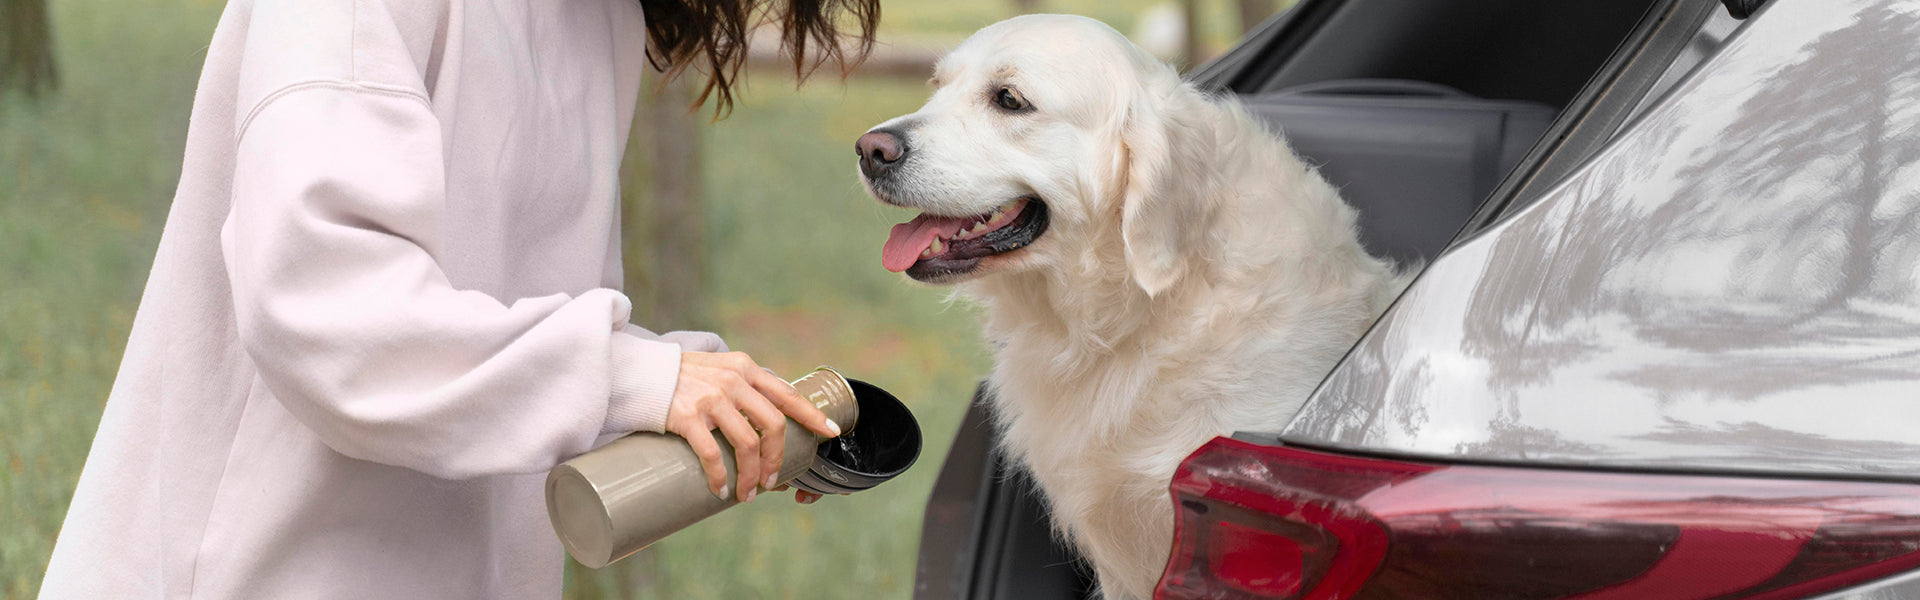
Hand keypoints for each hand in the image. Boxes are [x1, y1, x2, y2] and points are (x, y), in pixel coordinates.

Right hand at [663, 352, 840, 502]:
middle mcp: (733, 381)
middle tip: (772, 482)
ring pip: (747, 444)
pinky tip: (721, 489)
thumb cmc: (684, 377)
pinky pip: (712, 454)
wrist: (640, 372)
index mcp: (746, 369)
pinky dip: (720, 476)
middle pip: (773, 425)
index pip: (787, 394)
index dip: (811, 415)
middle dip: (777, 459)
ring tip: (748, 494)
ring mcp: (710, 398)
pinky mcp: (687, 416)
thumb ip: (745, 387)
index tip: (831, 433)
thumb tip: (771, 421)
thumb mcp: (721, 369)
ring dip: (752, 475)